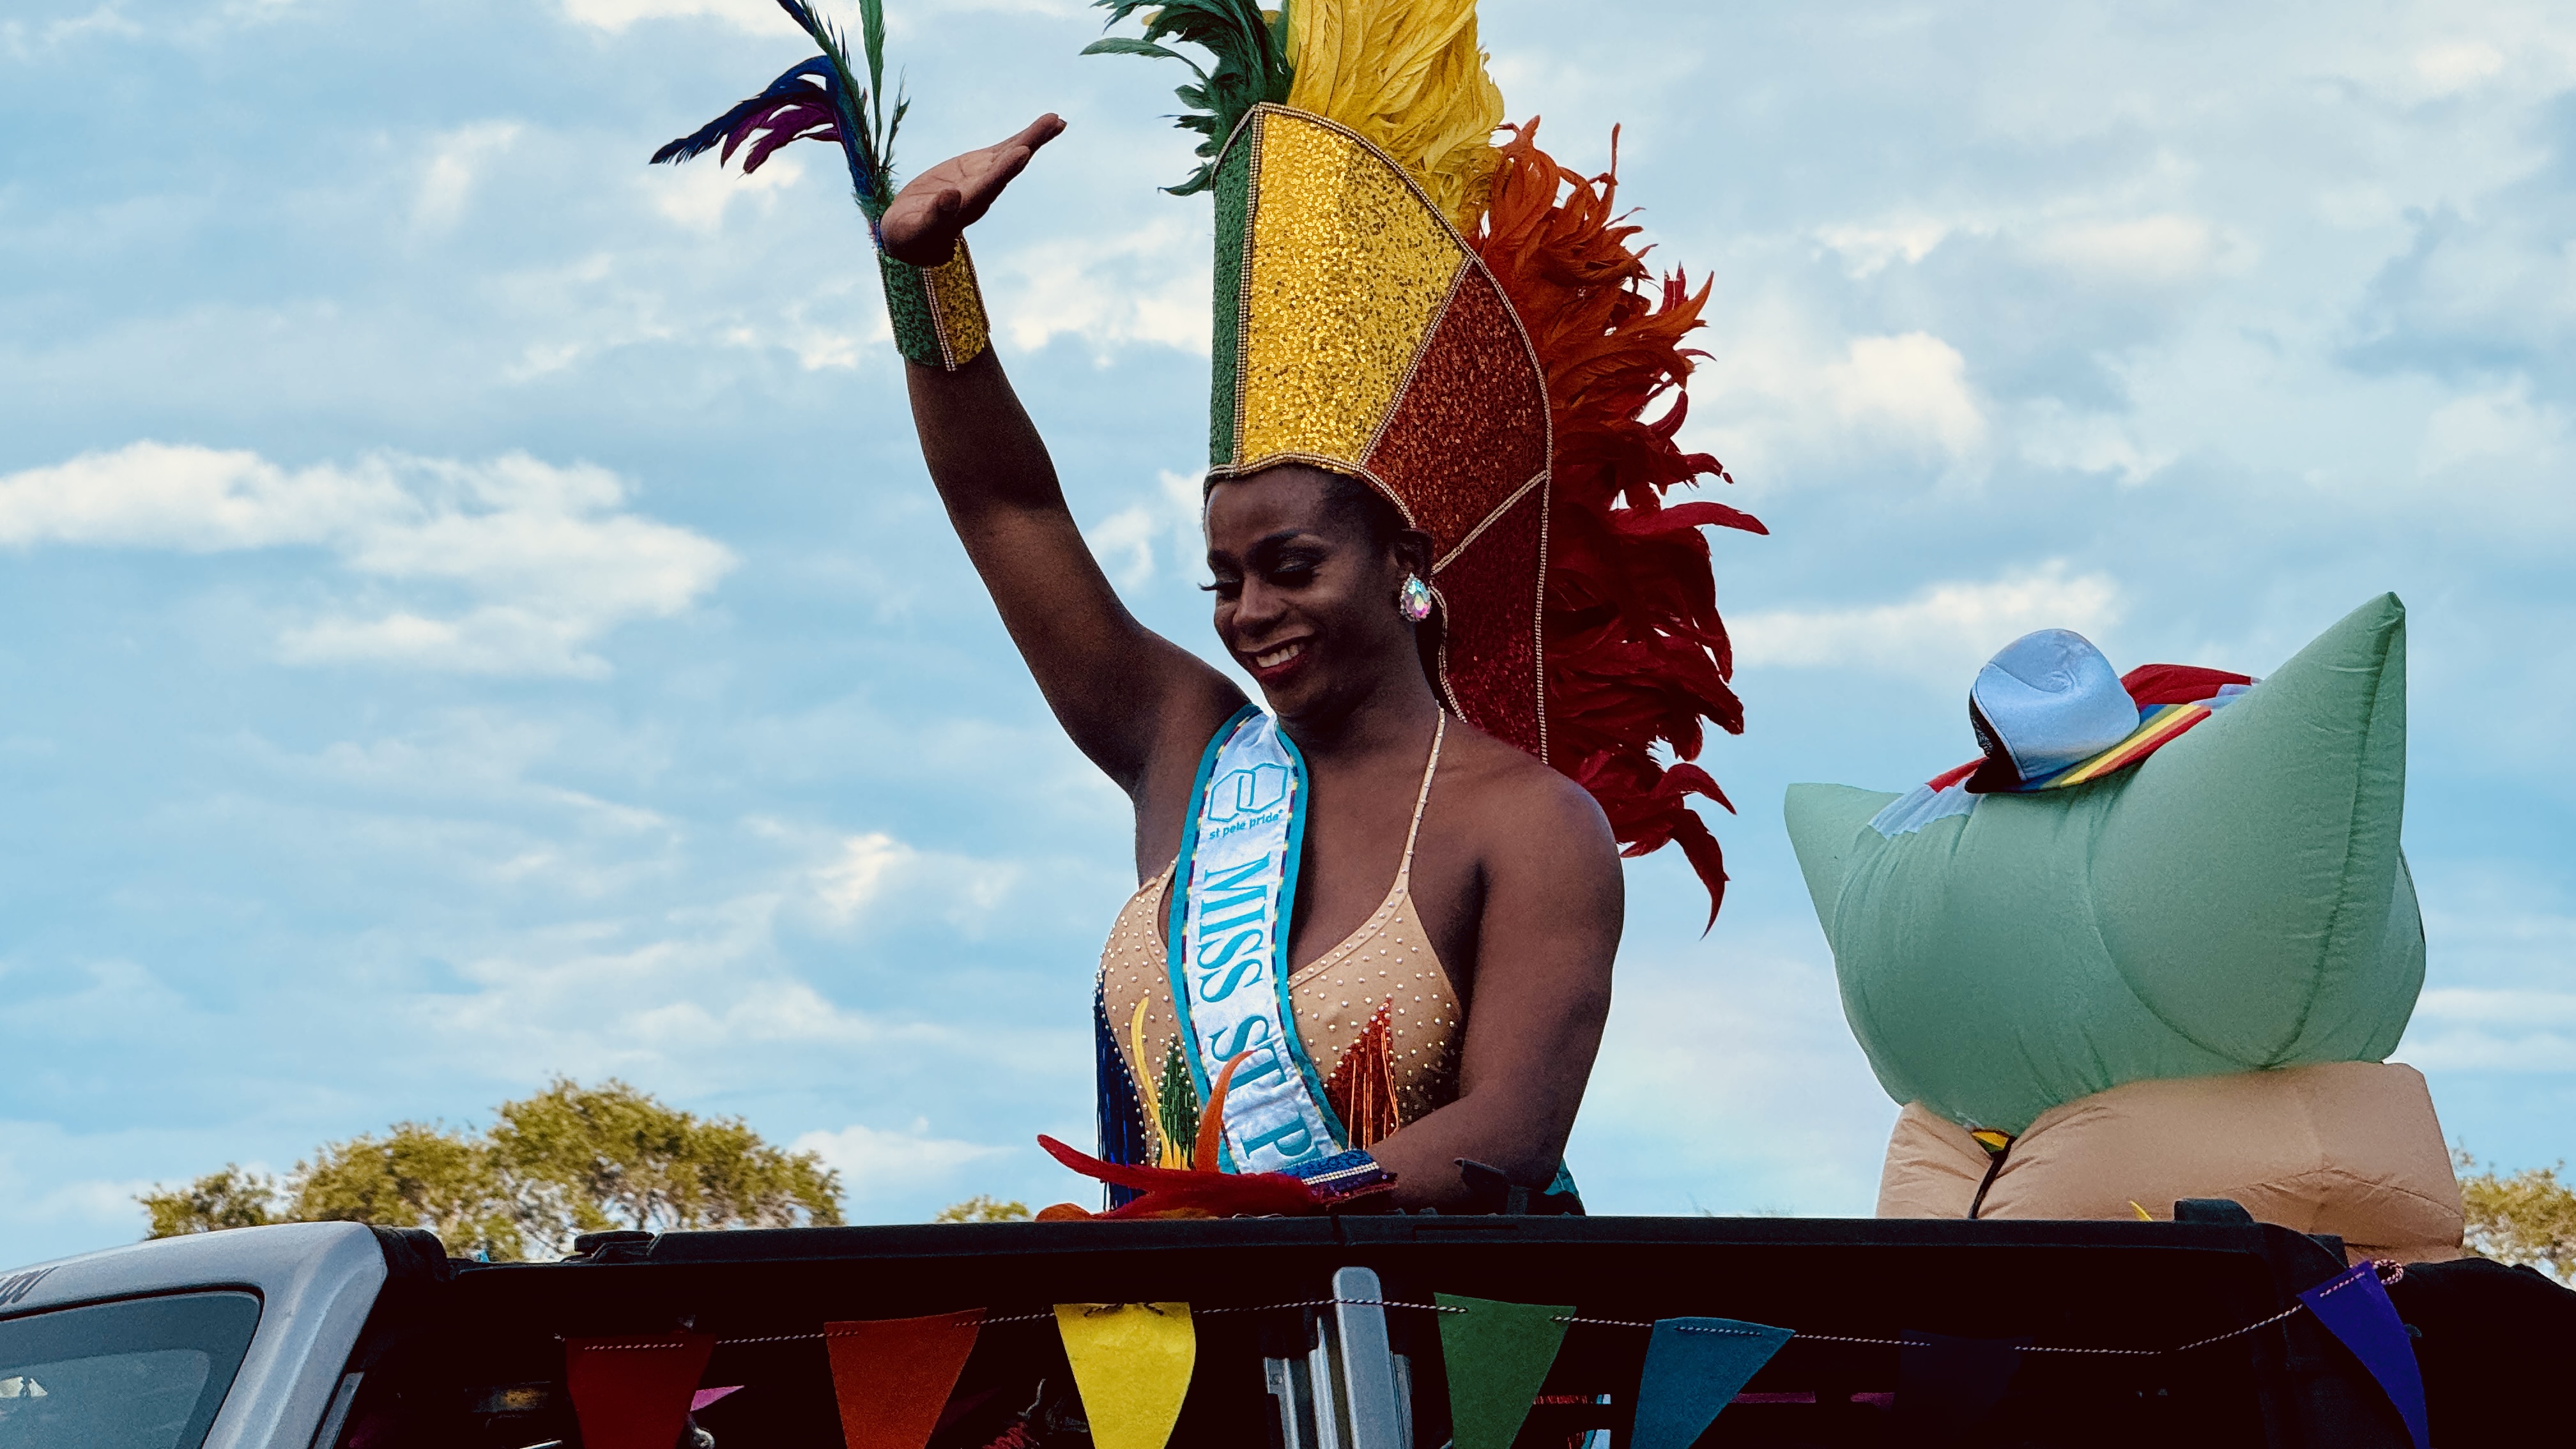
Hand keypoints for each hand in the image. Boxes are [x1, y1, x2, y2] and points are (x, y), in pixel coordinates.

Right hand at [879, 113, 1064, 265]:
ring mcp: (983, 179)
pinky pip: (1004, 150)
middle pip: (1009, 166)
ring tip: (1056, 119)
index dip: (1005, 170)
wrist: (910, 233)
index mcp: (967, 207)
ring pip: (1011, 154)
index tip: (1022, 151)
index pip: (989, 187)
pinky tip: (1046, 126)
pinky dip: (1023, 137)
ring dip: (1034, 137)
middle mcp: (982, 192)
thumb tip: (952, 197)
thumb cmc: (910, 236)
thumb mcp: (917, 230)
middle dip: (1030, 144)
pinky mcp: (978, 168)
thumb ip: (936, 216)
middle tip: (1052, 123)